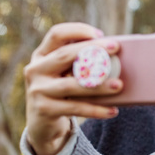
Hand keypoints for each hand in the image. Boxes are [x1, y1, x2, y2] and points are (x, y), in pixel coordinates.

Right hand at [23, 22, 122, 154]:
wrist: (42, 124)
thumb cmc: (63, 93)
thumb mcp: (65, 74)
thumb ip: (80, 62)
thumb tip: (116, 55)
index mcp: (42, 55)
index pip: (56, 34)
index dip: (78, 30)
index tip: (100, 34)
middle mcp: (35, 69)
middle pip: (64, 55)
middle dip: (92, 49)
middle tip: (116, 48)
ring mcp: (38, 90)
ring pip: (70, 85)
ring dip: (97, 84)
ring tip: (119, 85)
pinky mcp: (44, 109)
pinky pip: (75, 108)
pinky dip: (96, 109)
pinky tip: (112, 111)